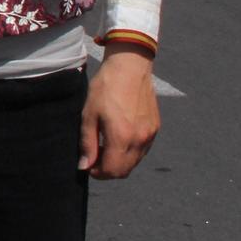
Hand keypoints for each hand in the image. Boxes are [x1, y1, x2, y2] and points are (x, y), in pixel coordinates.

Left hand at [78, 47, 159, 177]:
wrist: (130, 67)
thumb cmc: (105, 88)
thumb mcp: (89, 114)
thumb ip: (87, 143)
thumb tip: (85, 166)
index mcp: (121, 137)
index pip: (112, 170)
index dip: (98, 173)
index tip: (88, 165)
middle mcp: (139, 139)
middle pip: (125, 170)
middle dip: (108, 170)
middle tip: (95, 158)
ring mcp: (150, 134)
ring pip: (135, 162)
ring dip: (120, 162)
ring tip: (106, 147)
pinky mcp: (155, 128)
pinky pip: (143, 150)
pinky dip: (130, 152)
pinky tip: (119, 138)